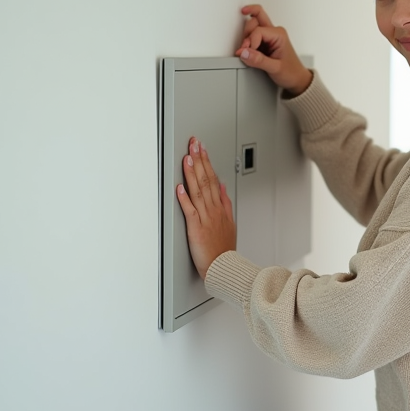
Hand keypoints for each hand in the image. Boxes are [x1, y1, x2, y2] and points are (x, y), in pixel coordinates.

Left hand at [175, 137, 236, 279]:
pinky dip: (184, 198)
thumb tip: (221, 186)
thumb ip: (225, 202)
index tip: (201, 149)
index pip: (213, 178)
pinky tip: (180, 187)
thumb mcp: (229, 222)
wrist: (224, 267)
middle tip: (194, 144)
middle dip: (199, 160)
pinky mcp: (196, 228)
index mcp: (219, 207)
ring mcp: (204, 218)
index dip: (206, 162)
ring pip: (198, 191)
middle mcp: (212, 209)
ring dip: (192, 173)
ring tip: (188, 157)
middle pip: (205, 180)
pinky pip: (190, 210)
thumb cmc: (224, 248)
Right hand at [237, 4, 312, 94]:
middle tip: (244, 46)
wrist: (296, 79)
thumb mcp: (275, 68)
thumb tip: (244, 52)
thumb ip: (259, 60)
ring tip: (247, 50)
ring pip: (252, 24)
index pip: (258, 31)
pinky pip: (252, 34)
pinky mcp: (264, 42)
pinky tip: (247, 49)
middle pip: (255, 18)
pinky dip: (246, 40)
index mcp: (279, 34)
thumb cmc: (291, 72)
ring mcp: (269, 36)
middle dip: (247, 31)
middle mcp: (274, 32)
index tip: (247, 54)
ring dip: (246, 35)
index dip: (250, 42)